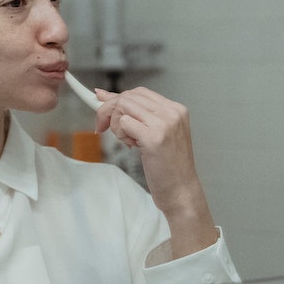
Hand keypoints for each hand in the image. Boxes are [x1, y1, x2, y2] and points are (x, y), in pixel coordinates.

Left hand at [94, 86, 216, 257]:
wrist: (181, 191)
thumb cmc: (168, 167)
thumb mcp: (156, 134)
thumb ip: (136, 115)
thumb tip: (104, 95)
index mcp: (176, 109)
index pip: (139, 92)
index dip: (117, 99)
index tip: (102, 105)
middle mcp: (172, 113)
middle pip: (128, 97)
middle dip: (109, 111)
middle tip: (103, 128)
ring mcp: (164, 124)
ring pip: (124, 107)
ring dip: (116, 125)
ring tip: (129, 142)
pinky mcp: (154, 138)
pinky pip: (124, 123)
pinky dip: (121, 135)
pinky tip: (133, 147)